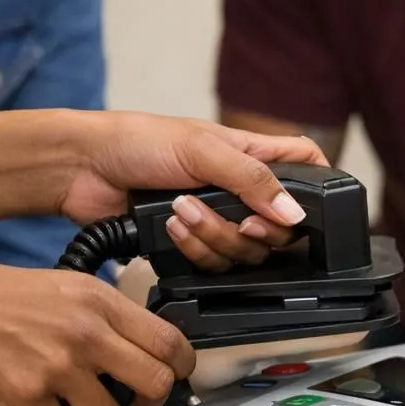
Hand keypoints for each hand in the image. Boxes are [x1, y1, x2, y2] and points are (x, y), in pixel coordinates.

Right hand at [0, 256, 194, 405]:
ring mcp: (58, 367)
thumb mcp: (70, 287)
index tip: (174, 376)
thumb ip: (111, 317)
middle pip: (155, 385)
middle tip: (130, 398)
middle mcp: (87, 333)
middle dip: (148, 400)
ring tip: (74, 400)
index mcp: (102, 302)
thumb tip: (150, 351)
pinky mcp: (27, 395)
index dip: (181, 367)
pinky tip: (38, 401)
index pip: (170, 343)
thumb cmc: (3, 296)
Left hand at [58, 114, 328, 270]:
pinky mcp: (192, 244)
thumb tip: (293, 213)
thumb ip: (254, 180)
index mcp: (252, 154)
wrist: (84, 169)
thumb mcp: (204, 150)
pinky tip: (171, 226)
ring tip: (182, 211)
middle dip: (250, 228)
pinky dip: (193, 249)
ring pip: (245, 252)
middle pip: (278, 228)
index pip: (306, 166)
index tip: (309, 207)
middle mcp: (240, 189)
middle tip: (229, 214)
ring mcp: (217, 218)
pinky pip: (212, 265)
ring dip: (213, 236)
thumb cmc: (137, 140)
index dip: (320, 185)